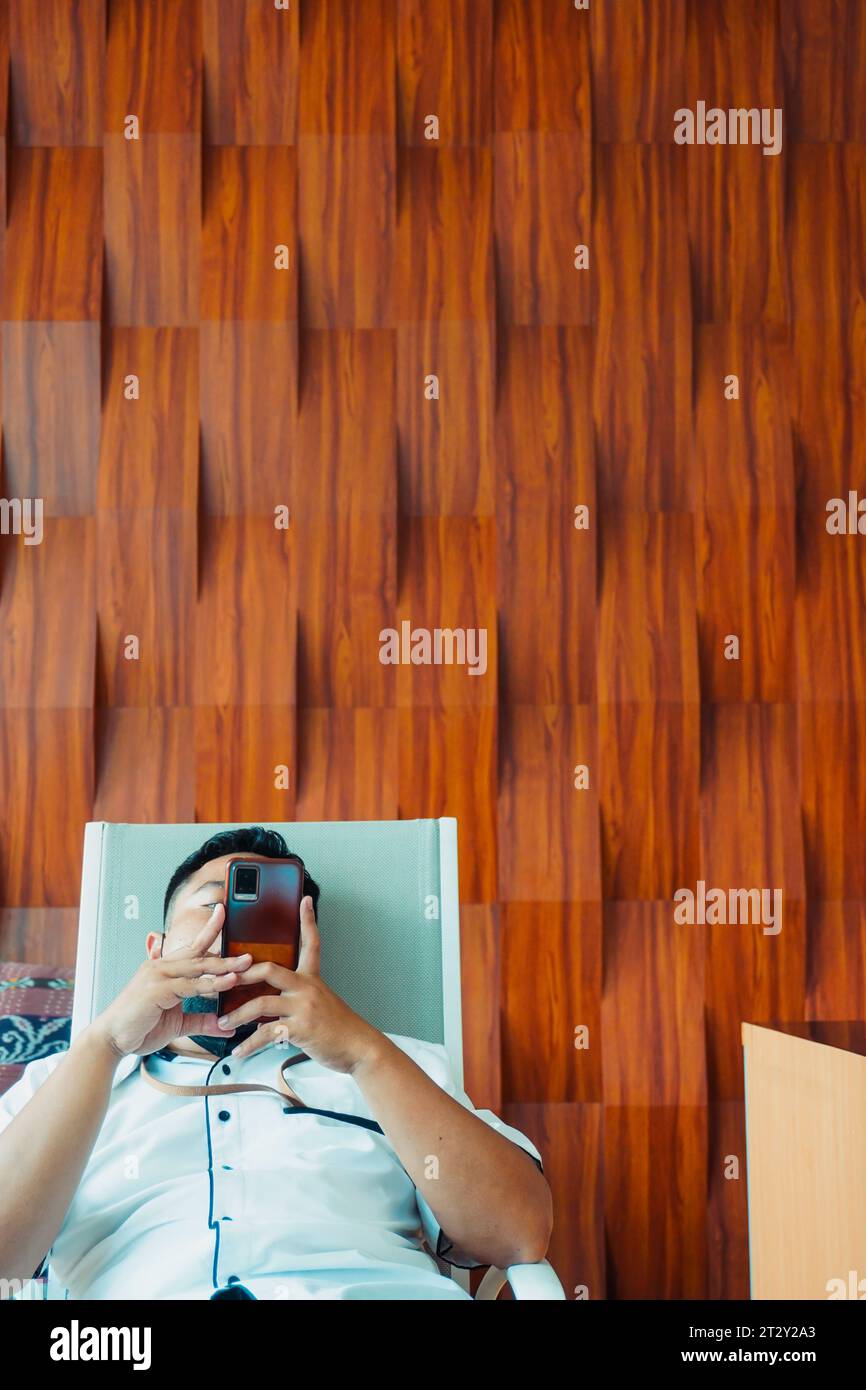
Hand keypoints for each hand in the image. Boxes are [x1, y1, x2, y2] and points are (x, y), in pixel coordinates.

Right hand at [91, 905, 251, 1058]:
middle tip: (248, 955)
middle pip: (198, 954)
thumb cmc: (139, 1027)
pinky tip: (227, 983)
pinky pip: (190, 985)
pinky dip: (210, 984)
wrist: (111, 1040)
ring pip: (197, 967)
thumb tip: (226, 1025)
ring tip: (244, 966)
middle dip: (225, 954)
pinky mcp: (157, 989)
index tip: (223, 914)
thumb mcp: (178, 1023)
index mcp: (164, 969)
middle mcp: (160, 967)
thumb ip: (202, 1021)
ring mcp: (157, 975)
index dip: (209, 930)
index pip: (191, 947)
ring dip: (223, 967)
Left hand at [218, 896, 382, 1072]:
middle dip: (241, 974)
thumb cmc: (338, 1026)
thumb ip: (299, 994)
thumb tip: (273, 996)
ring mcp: (303, 1007)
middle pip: (269, 969)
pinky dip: (249, 1044)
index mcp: (312, 978)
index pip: (311, 943)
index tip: (305, 900)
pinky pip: (266, 1034)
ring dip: (237, 1015)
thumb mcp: (322, 1001)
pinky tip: (238, 1051)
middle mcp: (307, 987)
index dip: (308, 920)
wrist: (358, 1046)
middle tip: (222, 979)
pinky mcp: (300, 1028)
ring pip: (261, 1003)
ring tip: (223, 1022)